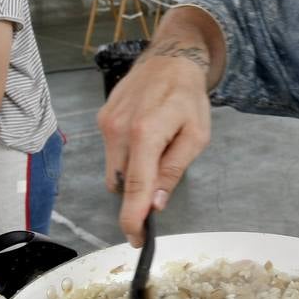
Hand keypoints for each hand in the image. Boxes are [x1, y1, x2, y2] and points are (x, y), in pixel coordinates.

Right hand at [97, 40, 212, 245]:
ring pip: (114, 169)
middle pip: (121, 184)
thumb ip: (174, 170)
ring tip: (156, 147)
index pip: (135, 188)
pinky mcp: (102, 118)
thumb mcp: (196, 136)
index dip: (134, 218)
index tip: (136, 239)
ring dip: (132, 171)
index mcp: (145, 134)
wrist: (169, 58)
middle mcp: (118, 130)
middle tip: (161, 177)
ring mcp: (106, 123)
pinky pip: (111, 151)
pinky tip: (144, 134)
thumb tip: (156, 203)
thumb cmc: (188, 96)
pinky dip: (126, 153)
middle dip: (138, 192)